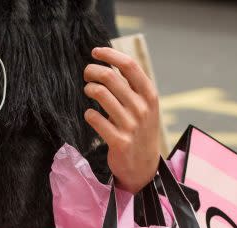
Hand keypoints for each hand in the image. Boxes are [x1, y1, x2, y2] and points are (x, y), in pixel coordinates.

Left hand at [83, 47, 159, 192]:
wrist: (144, 167)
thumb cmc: (140, 131)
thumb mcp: (144, 107)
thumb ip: (131, 88)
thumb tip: (109, 64)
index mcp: (150, 95)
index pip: (130, 66)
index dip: (110, 55)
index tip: (95, 52)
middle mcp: (142, 108)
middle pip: (112, 78)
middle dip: (94, 71)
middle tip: (87, 73)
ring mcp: (131, 125)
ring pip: (101, 95)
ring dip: (90, 89)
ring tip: (88, 90)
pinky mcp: (119, 141)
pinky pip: (95, 119)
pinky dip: (89, 114)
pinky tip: (90, 115)